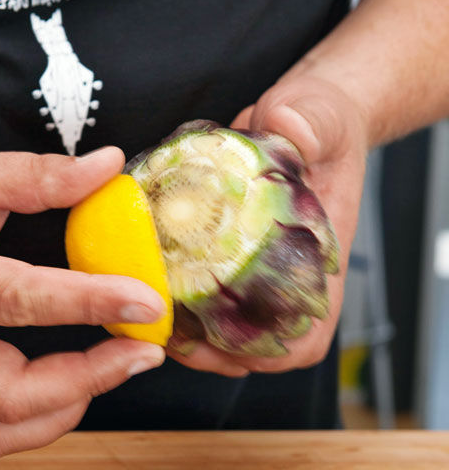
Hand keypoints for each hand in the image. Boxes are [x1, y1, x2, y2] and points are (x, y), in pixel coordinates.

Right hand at [0, 123, 164, 458]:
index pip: (18, 300)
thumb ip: (41, 174)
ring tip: (111, 368)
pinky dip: (32, 420)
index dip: (91, 301)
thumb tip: (107, 165)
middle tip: (142, 349)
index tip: (145, 300)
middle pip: (7, 395)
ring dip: (62, 410)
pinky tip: (67, 385)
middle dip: (89, 379)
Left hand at [167, 74, 368, 376]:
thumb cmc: (321, 121)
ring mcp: (254, 265)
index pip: (305, 335)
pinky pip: (203, 286)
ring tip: (149, 316)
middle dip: (212, 352)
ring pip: (225, 324)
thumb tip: (288, 128)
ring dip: (190, 332)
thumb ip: (309, 123)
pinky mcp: (226, 249)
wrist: (305, 116)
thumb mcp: (319, 115)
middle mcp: (285, 273)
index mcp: (317, 260)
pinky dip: (179, 294)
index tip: (222, 344)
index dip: (266, 353)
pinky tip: (150, 280)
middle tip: (165, 334)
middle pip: (256, 345)